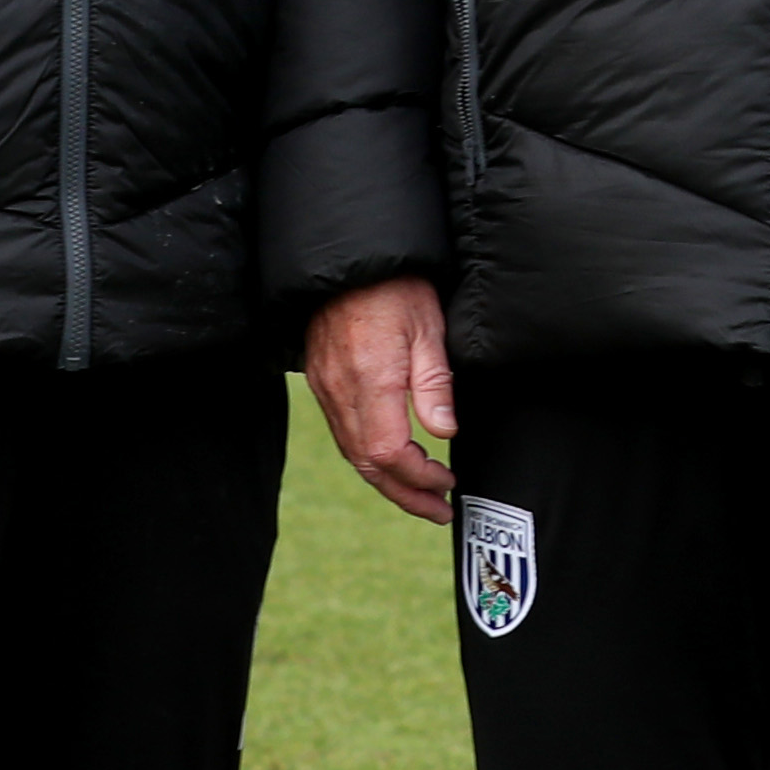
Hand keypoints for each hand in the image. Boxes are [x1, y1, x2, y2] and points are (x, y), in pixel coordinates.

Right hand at [302, 275, 456, 523]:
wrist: (350, 257)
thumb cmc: (395, 286)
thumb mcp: (429, 328)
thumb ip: (434, 384)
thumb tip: (444, 433)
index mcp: (371, 380)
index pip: (390, 453)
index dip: (419, 477)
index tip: (448, 481)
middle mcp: (341, 391)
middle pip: (368, 464)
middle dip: (405, 494)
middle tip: (439, 511)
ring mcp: (325, 387)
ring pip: (352, 452)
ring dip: (387, 480)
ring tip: (421, 494)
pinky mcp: (321, 379)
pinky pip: (342, 432)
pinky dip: (368, 455)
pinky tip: (391, 459)